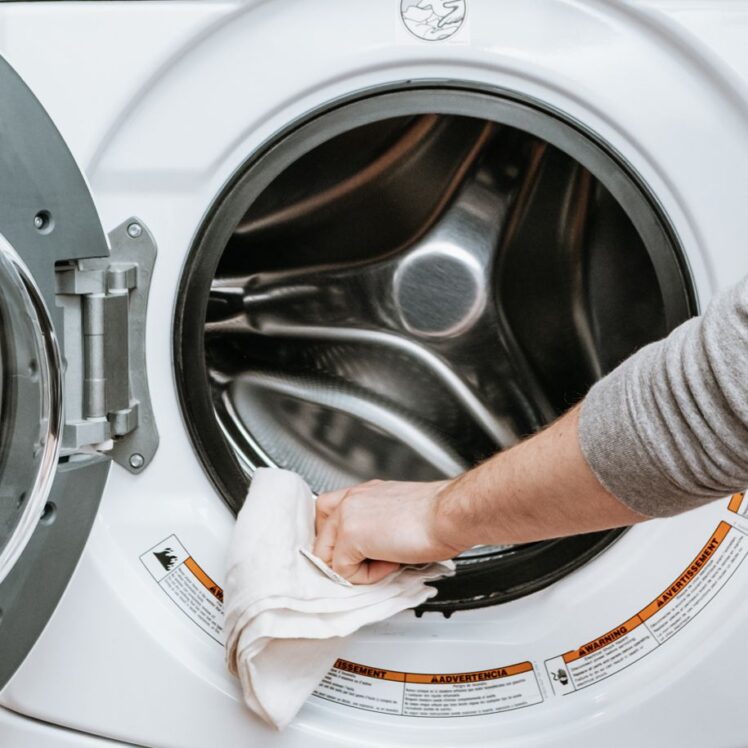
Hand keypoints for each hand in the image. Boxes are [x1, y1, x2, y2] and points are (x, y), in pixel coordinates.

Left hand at [312, 479, 463, 583]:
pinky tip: (391, 562)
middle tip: (372, 563)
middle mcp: (351, 499)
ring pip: (326, 557)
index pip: (327, 514)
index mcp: (364, 492)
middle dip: (342, 559)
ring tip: (386, 561)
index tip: (355, 554)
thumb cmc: (439, 516)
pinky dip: (367, 576)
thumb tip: (373, 551)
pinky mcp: (350, 535)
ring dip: (355, 568)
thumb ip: (378, 527)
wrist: (449, 515)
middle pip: (321, 538)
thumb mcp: (401, 514)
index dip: (338, 541)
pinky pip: (344, 571)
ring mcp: (346, 515)